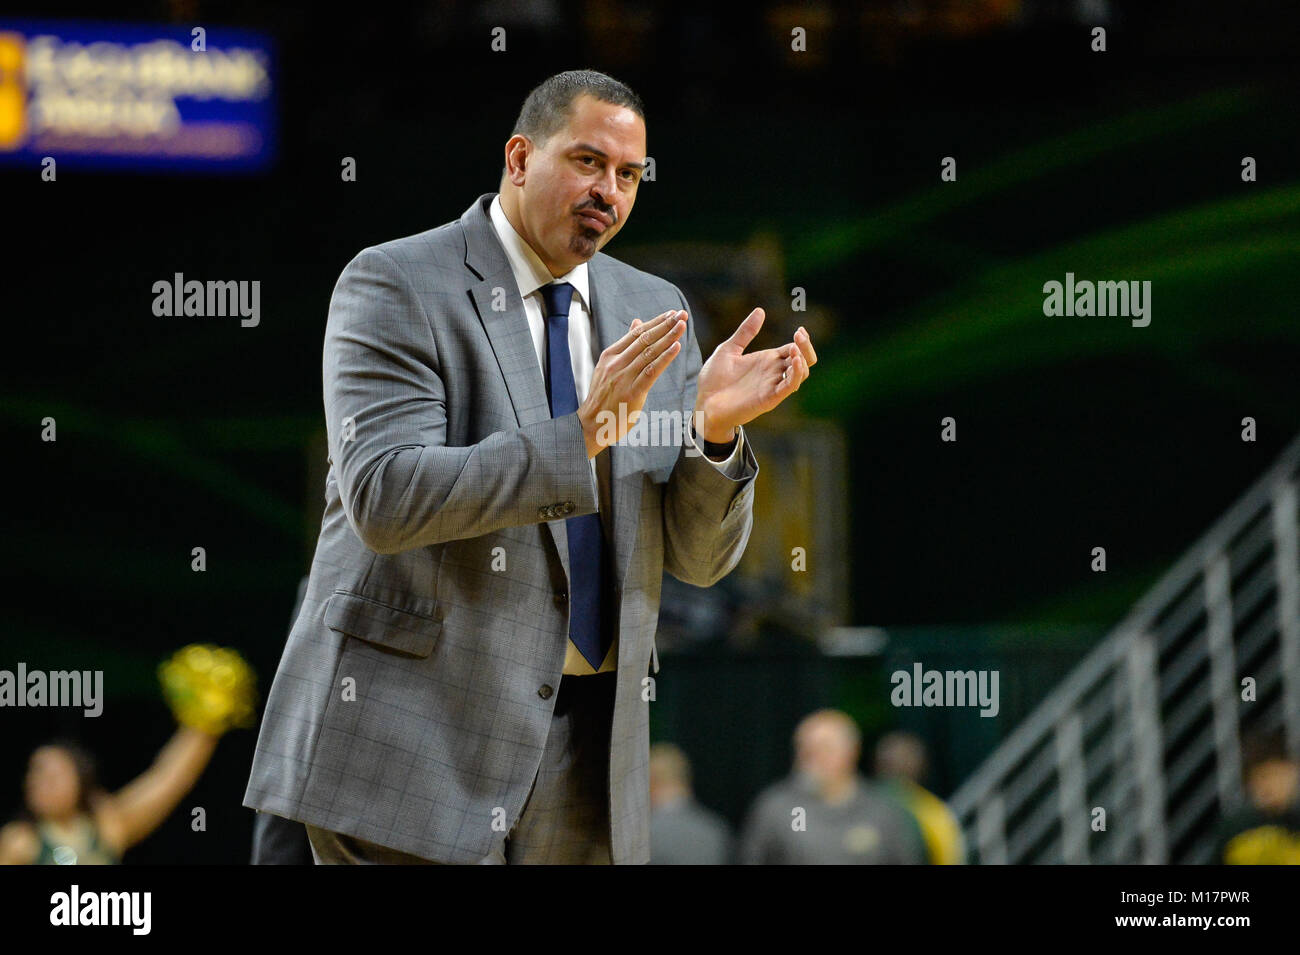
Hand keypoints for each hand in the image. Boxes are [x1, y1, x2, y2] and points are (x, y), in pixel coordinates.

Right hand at [578, 310, 686, 456]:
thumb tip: (637, 323)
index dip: (655, 322)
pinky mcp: (632, 392)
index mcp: (610, 355)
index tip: (671, 313)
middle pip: (645, 339)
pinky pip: (651, 371)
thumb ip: (625, 346)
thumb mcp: (608, 366)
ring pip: (649, 352)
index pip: (636, 333)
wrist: (590, 424)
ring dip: (668, 337)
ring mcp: (623, 377)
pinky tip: (676, 346)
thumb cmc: (603, 397)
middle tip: (681, 314)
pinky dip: (665, 358)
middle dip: (665, 325)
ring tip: (682, 326)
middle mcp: (616, 363)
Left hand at [693, 308, 816, 441]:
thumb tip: (760, 310)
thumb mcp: (728, 349)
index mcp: (767, 360)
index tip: (799, 329)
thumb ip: (745, 332)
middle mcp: (773, 373)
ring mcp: (772, 385)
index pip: (793, 349)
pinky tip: (793, 361)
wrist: (704, 404)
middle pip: (803, 360)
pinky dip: (796, 374)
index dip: (801, 340)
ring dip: (802, 359)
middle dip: (806, 347)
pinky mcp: (769, 398)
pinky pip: (789, 387)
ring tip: (794, 347)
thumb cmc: (714, 380)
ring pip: (800, 373)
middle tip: (800, 335)